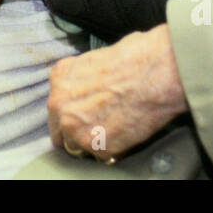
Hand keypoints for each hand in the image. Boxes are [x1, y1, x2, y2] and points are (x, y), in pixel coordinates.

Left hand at [47, 24, 188, 162]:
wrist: (156, 73)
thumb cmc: (134, 59)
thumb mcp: (95, 59)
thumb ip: (82, 79)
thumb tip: (89, 88)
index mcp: (60, 78)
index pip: (56, 106)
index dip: (72, 110)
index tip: (83, 112)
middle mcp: (60, 105)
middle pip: (60, 128)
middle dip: (77, 128)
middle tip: (99, 123)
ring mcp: (76, 128)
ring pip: (78, 145)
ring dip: (93, 139)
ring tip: (116, 126)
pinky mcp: (97, 147)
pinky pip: (102, 154)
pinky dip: (113, 147)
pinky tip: (126, 130)